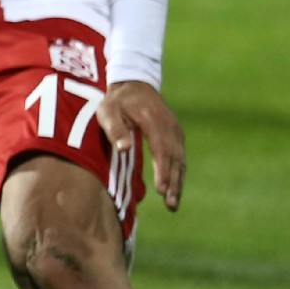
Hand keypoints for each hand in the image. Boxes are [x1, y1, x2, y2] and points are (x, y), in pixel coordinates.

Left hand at [98, 79, 184, 211]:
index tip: (162, 189)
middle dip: (173, 182)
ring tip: (173, 204)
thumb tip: (124, 148)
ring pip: (180, 159)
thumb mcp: (108, 111)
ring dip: (178, 181)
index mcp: (153, 120)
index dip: (163, 170)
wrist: (135, 84)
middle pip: (175, 158)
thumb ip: (115, 129)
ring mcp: (175, 130)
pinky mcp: (176, 134)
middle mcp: (169, 126)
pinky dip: (178, 173)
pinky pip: (180, 156)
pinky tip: (174, 189)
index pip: (162, 148)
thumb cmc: (117, 101)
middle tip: (170, 204)